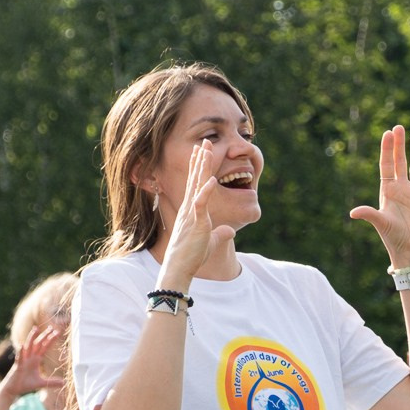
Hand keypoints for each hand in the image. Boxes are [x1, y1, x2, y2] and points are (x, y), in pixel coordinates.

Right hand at [0, 322, 67, 401]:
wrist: (13, 390)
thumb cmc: (26, 384)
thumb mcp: (41, 383)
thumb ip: (52, 382)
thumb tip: (64, 382)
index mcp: (35, 359)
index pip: (44, 347)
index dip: (50, 340)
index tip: (57, 332)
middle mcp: (30, 357)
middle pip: (38, 344)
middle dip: (44, 336)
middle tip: (51, 327)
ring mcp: (23, 360)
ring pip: (28, 347)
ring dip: (32, 338)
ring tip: (36, 328)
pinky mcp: (18, 366)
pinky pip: (19, 358)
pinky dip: (20, 352)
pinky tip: (22, 346)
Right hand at [157, 139, 233, 284]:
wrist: (180, 268)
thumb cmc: (192, 256)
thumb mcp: (210, 242)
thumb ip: (220, 234)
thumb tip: (229, 231)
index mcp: (193, 209)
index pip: (196, 183)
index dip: (199, 166)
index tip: (201, 151)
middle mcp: (190, 207)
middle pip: (196, 178)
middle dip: (200, 158)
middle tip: (204, 141)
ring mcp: (192, 213)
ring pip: (197, 185)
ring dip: (202, 167)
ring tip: (205, 150)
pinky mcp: (196, 223)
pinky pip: (201, 204)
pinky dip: (206, 191)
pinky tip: (211, 179)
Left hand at [349, 125, 409, 268]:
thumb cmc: (394, 239)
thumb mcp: (382, 224)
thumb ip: (370, 215)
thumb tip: (353, 213)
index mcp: (388, 191)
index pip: (387, 165)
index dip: (387, 150)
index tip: (386, 133)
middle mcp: (402, 189)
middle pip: (400, 162)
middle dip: (399, 145)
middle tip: (398, 127)